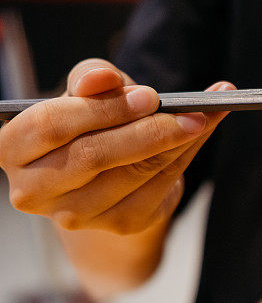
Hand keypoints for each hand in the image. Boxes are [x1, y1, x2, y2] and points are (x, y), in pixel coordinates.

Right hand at [0, 58, 233, 233]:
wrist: (109, 173)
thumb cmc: (90, 123)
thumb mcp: (85, 92)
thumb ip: (91, 78)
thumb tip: (103, 78)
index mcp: (12, 148)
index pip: (52, 126)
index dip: (103, 109)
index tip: (148, 96)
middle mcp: (34, 189)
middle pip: (94, 156)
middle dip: (146, 130)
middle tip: (186, 110)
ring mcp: (75, 215)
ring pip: (133, 173)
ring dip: (175, 143)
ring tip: (200, 117)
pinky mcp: (118, 224)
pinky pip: (159, 187)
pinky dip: (186, 157)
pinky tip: (201, 134)